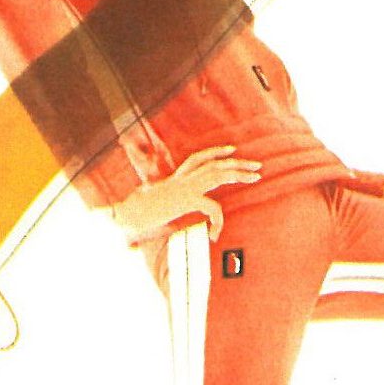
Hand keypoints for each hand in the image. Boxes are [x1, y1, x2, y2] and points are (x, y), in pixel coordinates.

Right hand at [108, 145, 260, 243]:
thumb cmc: (137, 214)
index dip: (217, 152)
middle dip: (238, 164)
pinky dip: (218, 220)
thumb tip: (176, 208)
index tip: (233, 151)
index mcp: (177, 179)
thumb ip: (169, 205)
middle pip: (215, 164)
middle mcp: (182, 178)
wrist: (125, 215)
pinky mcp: (186, 199)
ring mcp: (185, 187)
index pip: (199, 158)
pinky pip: (212, 206)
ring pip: (218, 173)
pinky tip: (215, 233)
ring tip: (255, 178)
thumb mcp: (158, 207)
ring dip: (239, 174)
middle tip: (258, 167)